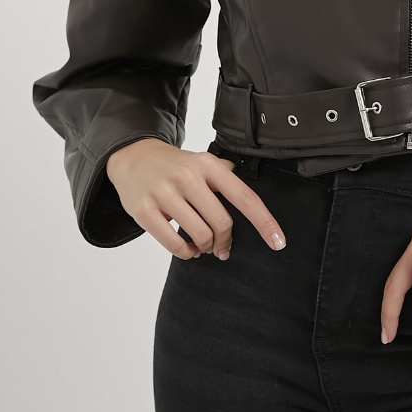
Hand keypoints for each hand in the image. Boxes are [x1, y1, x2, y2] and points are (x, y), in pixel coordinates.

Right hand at [105, 138, 286, 260]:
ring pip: (200, 235)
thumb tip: (250, 200)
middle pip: (222, 222)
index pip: (244, 196)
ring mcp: (164, 193)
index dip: (264, 222)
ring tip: (202, 246)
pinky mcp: (145, 211)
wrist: (133, 158)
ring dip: (205, 248)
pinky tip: (188, 249)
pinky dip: (187, 253)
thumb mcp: (202, 161)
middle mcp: (187, 176)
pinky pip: (175, 245)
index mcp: (208, 164)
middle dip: (225, 241)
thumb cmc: (174, 166)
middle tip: (221, 246)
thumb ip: (226, 176)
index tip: (278, 241)